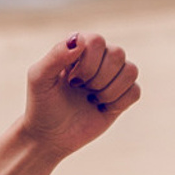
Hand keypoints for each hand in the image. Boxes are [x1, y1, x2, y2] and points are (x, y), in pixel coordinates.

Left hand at [22, 32, 140, 158]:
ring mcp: (112, 76)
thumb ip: (55, 55)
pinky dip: (119, 103)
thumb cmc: (42, 104)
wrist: (50, 135)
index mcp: (79, 47)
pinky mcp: (122, 95)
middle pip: (117, 54)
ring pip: (131, 70)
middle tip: (80, 89)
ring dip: (109, 91)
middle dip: (98, 79)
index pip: (97, 41)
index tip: (71, 81)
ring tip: (92, 99)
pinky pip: (135, 91)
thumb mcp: (40, 78)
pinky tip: (102, 108)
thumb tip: (78, 39)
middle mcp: (99, 57)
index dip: (87, 64)